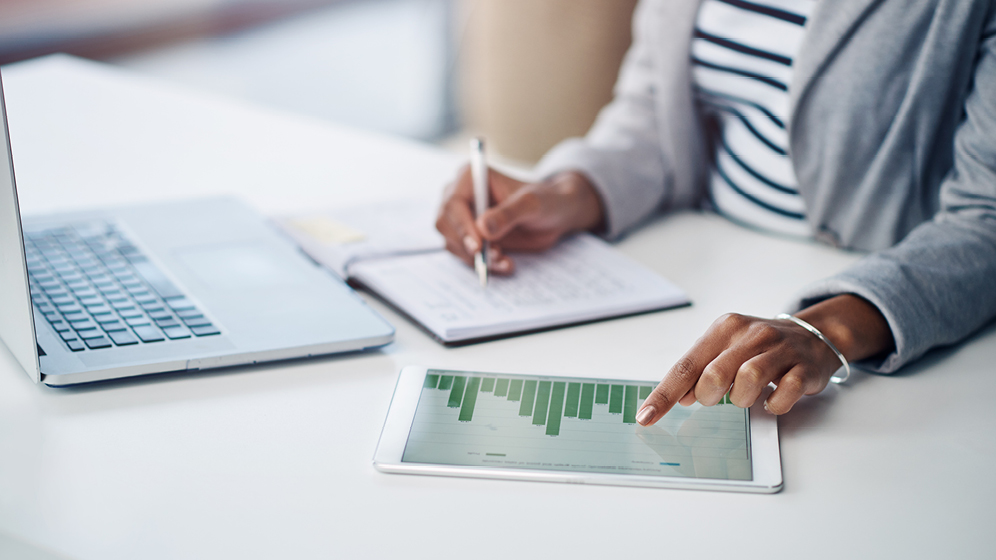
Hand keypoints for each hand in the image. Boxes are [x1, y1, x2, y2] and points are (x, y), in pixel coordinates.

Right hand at [435, 167, 604, 272]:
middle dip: (467, 245)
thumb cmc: (546, 201)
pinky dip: (482, 264)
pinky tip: (505, 264)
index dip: (461, 226)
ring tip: (504, 261)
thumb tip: (483, 227)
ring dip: (476, 258)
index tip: (478, 246)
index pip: (452, 203)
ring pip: (453, 243)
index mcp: (471, 177)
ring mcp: (463, 218)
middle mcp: (461, 196)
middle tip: (492, 257)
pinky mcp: (470, 237)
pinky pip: (465, 255)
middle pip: (445, 224)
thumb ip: (509, 213)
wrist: (555, 215)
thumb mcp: (532, 204)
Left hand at [636, 295, 894, 422]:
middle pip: (714, 373)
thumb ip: (701, 370)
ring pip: (749, 379)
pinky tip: (770, 399)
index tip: (646, 417)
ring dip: (741, 399)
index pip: (686, 365)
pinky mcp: (804, 367)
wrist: (814, 335)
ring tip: (746, 397)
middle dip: (708, 395)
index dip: (664, 395)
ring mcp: (780, 349)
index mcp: (724, 328)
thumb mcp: (726, 349)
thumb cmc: (760, 347)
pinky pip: (784, 393)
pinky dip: (773, 404)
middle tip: (715, 398)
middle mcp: (750, 334)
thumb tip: (681, 397)